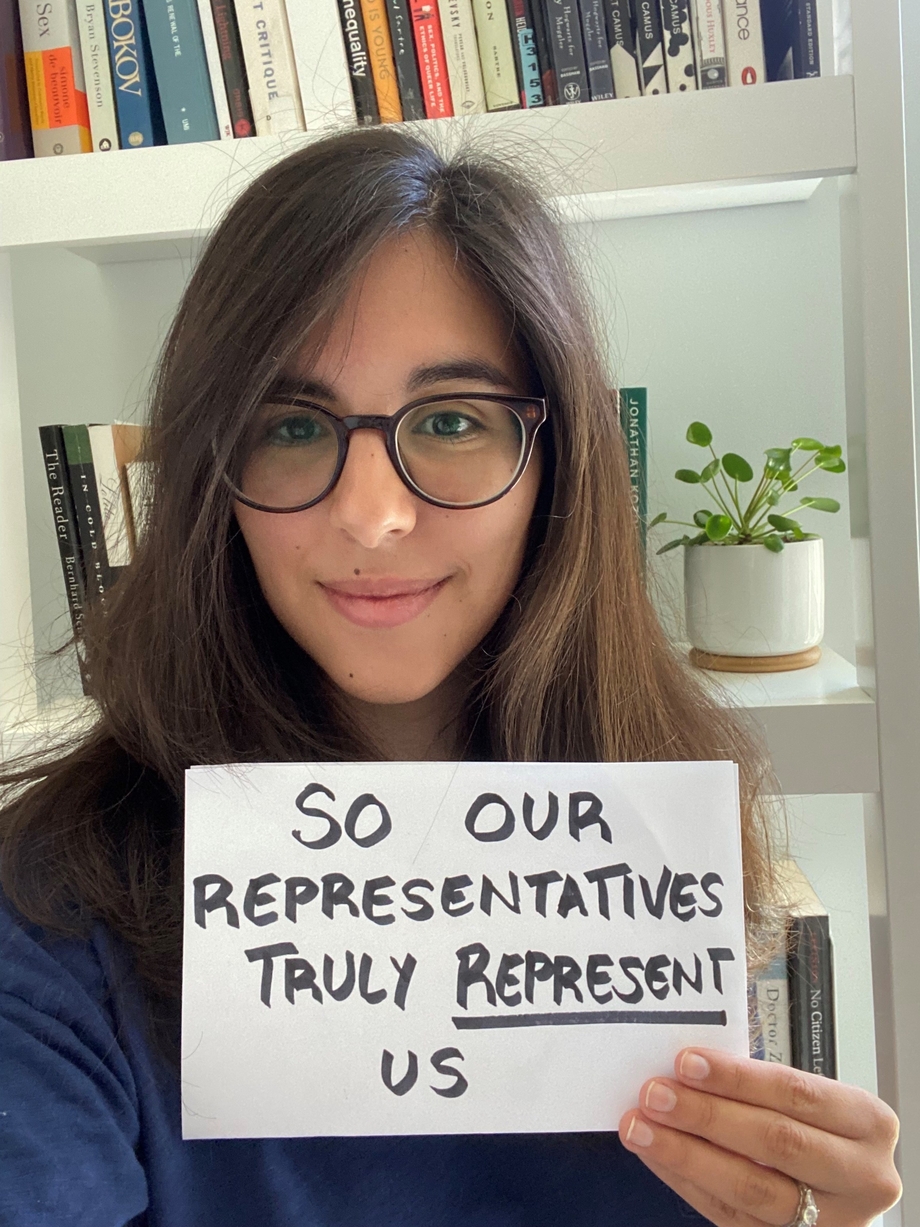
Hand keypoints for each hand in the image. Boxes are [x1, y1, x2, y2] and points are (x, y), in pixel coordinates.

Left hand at [619, 1048, 900, 1225]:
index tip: (686, 1062)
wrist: (841, 1186)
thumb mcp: (814, 1103)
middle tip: (655, 1094)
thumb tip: (687, 1067)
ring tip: (642, 1128)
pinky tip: (657, 1157)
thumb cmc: (819, 1130)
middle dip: (707, 1115)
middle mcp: (860, 1175)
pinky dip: (687, 1182)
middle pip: (775, 1141)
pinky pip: (730, 1216)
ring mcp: (830, 1220)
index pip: (796, 1093)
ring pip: (751, 1187)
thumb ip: (762, 1088)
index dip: (738, 1078)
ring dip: (686, 1154)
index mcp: (867, 1123)